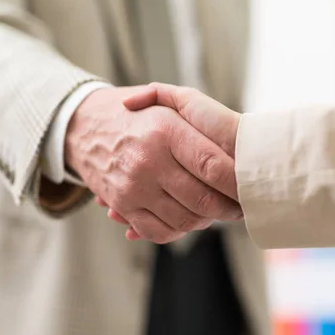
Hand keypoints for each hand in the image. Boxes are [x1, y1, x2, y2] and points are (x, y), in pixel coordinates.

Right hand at [65, 86, 241, 243]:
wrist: (84, 126)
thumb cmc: (136, 115)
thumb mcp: (165, 103)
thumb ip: (199, 118)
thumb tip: (231, 147)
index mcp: (165, 131)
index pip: (213, 165)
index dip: (237, 182)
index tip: (251, 186)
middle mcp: (149, 161)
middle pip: (203, 200)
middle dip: (229, 208)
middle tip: (240, 206)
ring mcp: (133, 186)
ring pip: (184, 220)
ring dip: (206, 220)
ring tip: (214, 210)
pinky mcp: (122, 204)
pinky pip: (158, 232)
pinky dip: (178, 231)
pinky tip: (187, 218)